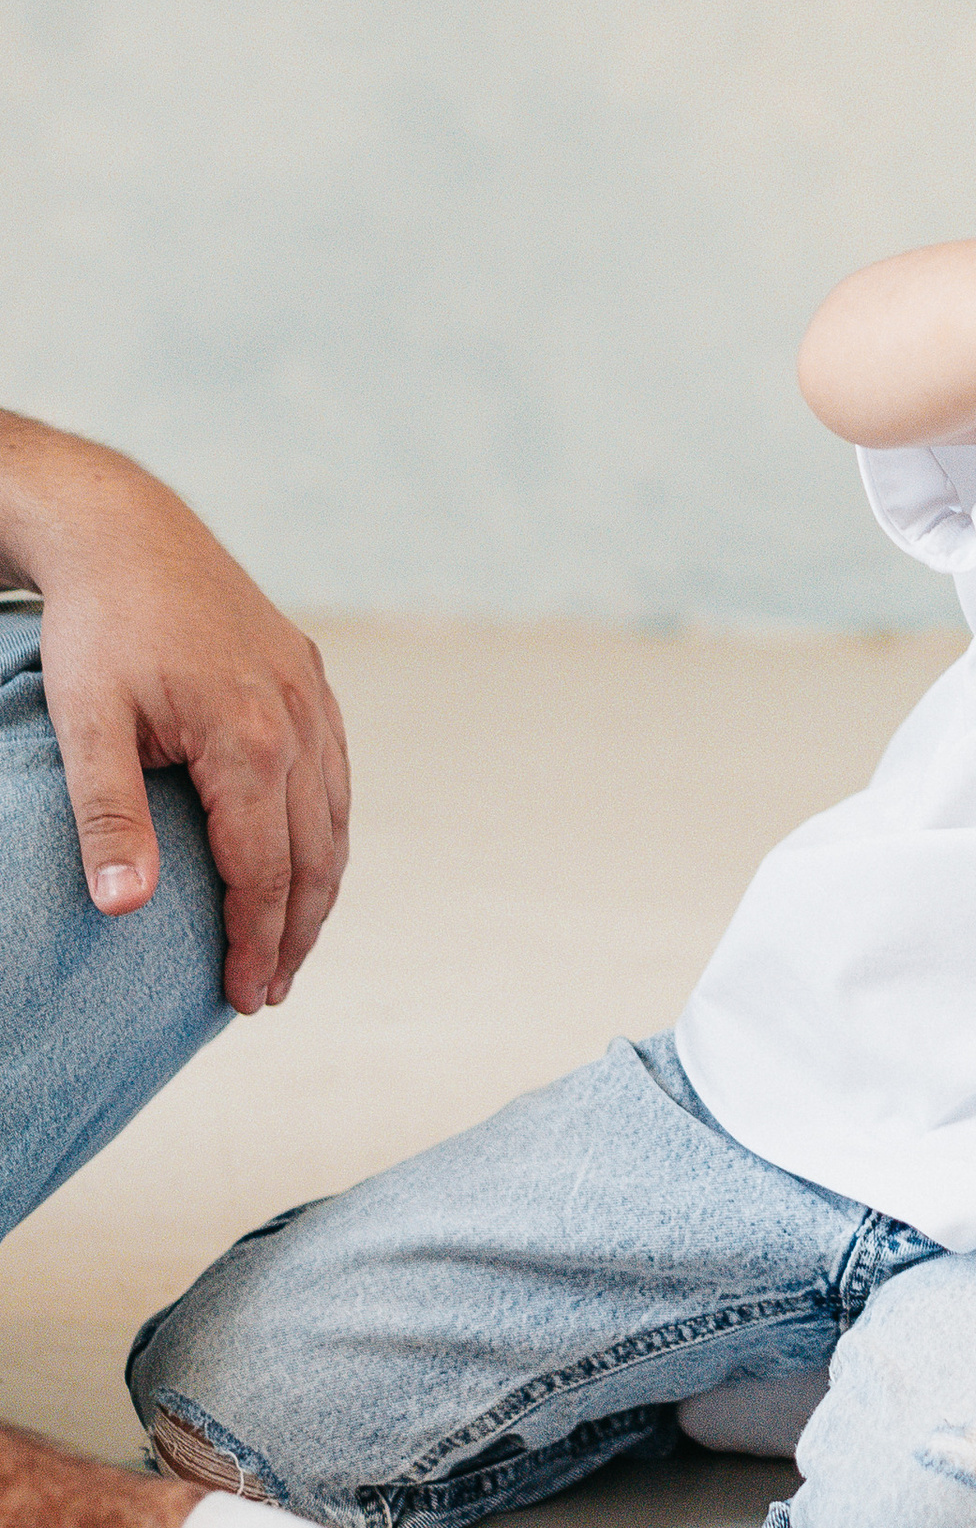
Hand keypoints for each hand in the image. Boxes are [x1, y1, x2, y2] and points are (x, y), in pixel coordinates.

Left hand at [3, 426, 350, 1012]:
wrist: (125, 528)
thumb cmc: (97, 627)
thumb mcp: (86, 723)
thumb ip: (108, 819)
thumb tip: (125, 910)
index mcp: (247, 740)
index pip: (264, 870)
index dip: (254, 942)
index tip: (239, 998)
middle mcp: (297, 720)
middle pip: (315, 854)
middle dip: (296, 932)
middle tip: (267, 991)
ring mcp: (311, 694)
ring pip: (336, 814)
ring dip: (320, 885)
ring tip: (291, 940)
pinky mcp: (308, 672)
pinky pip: (336, 769)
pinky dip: (328, 825)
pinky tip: (307, 852)